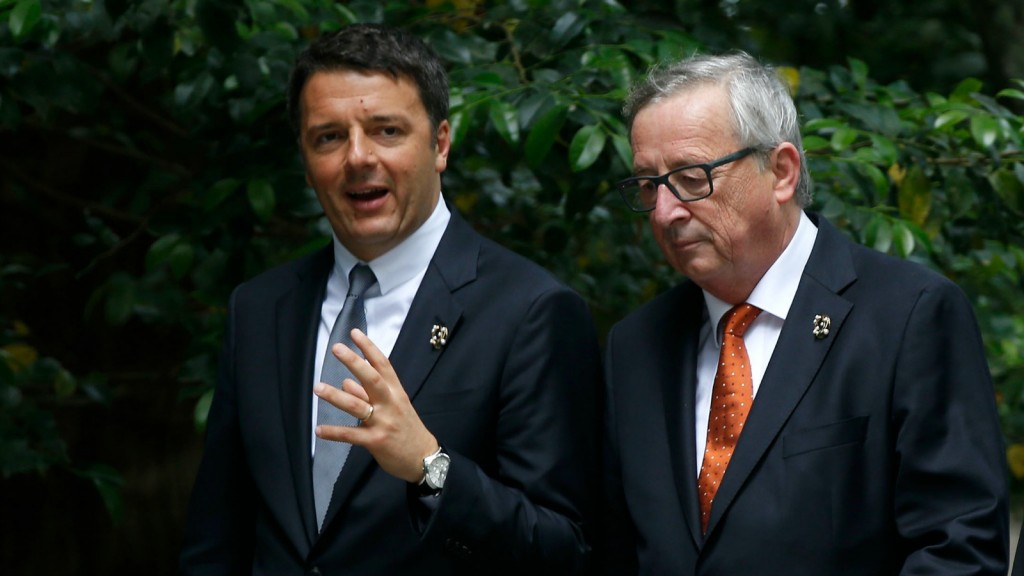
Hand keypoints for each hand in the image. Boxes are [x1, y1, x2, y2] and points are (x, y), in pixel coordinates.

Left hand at [314, 329, 438, 482]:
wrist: (424, 458)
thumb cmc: (407, 429)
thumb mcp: (394, 408)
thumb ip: (369, 395)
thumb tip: (346, 383)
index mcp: (396, 392)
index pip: (383, 365)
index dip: (369, 348)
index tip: (355, 333)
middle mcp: (390, 403)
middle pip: (372, 378)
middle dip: (354, 362)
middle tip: (337, 348)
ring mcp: (383, 422)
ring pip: (358, 406)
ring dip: (336, 396)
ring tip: (318, 387)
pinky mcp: (376, 441)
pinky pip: (352, 435)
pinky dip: (335, 432)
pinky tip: (319, 430)